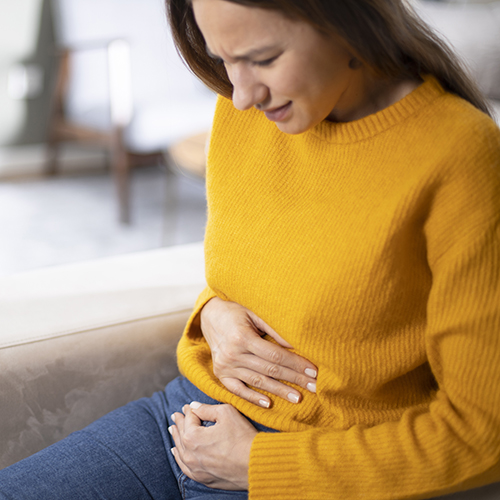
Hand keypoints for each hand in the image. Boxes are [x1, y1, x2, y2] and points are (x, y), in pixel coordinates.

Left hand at [169, 402, 256, 489]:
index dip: (189, 410)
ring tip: (173, 430)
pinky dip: (179, 457)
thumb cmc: (242, 437)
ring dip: (176, 438)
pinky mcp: (202, 478)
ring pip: (180, 451)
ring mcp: (195, 469)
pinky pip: (185, 467)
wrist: (254, 464)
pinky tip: (177, 452)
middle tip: (176, 415)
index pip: (189, 419)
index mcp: (193, 436)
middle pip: (182, 434)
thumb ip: (206, 408)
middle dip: (179, 423)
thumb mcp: (226, 413)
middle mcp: (190, 454)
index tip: (188, 406)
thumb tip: (193, 406)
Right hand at [200, 297, 316, 407]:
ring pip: (258, 382)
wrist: (209, 316)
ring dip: (279, 391)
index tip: (313, 370)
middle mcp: (233, 354)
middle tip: (314, 387)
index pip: (275, 355)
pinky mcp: (220, 374)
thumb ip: (274, 330)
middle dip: (294, 379)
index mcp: (242, 337)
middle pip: (270, 370)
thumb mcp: (255, 314)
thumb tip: (296, 345)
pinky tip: (269, 403)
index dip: (296, 363)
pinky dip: (253, 398)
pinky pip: (238, 390)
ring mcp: (225, 366)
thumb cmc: (236, 312)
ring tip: (298, 398)